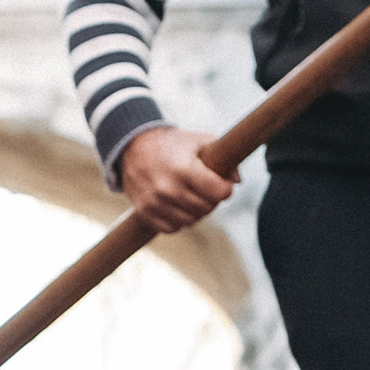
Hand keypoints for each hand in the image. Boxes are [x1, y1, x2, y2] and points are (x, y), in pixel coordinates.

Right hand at [118, 125, 238, 234]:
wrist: (132, 146)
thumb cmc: (172, 143)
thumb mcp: (200, 141)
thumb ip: (223, 158)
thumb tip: (237, 181)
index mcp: (184, 168)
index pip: (219, 192)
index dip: (226, 189)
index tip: (223, 184)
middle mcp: (169, 188)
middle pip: (207, 208)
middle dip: (212, 200)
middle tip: (208, 190)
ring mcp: (155, 202)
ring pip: (191, 221)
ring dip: (196, 212)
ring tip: (193, 197)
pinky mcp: (144, 212)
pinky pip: (172, 228)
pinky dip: (179, 221)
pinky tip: (179, 207)